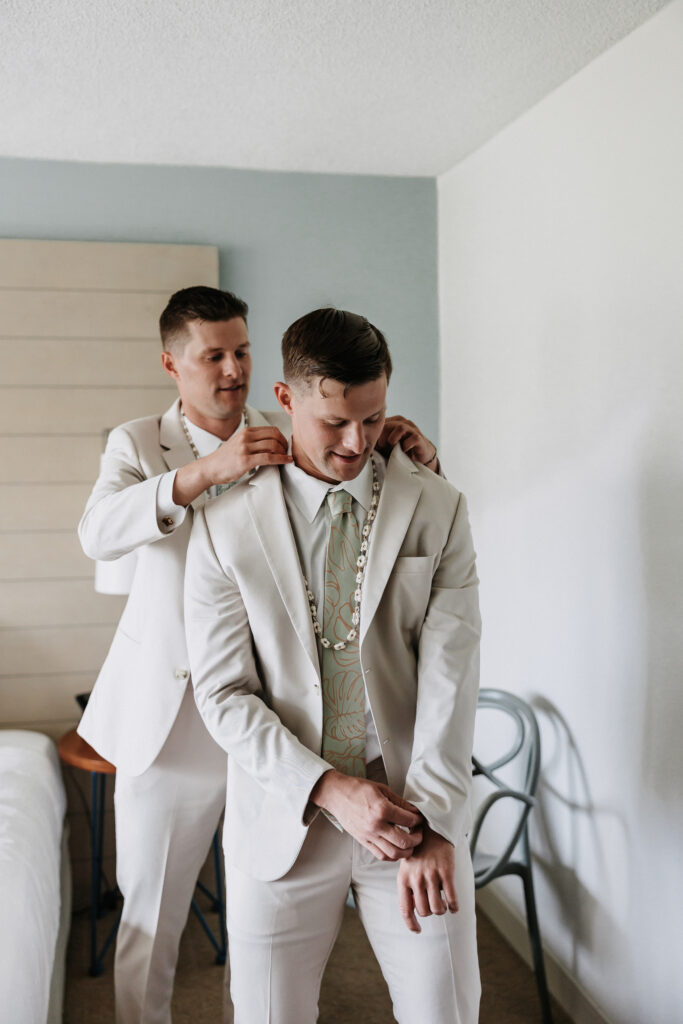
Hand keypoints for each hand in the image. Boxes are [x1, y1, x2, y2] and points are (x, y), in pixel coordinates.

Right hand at [173, 427, 290, 505]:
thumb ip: (252, 441)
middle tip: (287, 452)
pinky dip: (281, 459)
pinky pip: (269, 457)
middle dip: (284, 444)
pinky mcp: (245, 460)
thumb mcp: (239, 443)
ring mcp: (245, 448)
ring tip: (287, 458)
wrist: (210, 468)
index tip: (285, 445)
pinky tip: (287, 461)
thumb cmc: (225, 459)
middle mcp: (246, 437)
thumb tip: (271, 444)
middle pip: (274, 435)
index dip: (282, 437)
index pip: (271, 429)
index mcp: (246, 431)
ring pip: (273, 446)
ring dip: (284, 452)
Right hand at [310, 770, 423, 860]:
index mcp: (382, 809)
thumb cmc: (358, 789)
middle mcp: (376, 825)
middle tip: (418, 833)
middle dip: (417, 839)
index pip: (408, 821)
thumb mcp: (382, 789)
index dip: (418, 820)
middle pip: (404, 841)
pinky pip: (381, 855)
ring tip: (410, 843)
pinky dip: (392, 856)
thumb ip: (400, 802)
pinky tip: (397, 849)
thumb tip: (415, 811)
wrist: (337, 794)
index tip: (419, 818)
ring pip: (394, 853)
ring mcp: (369, 836)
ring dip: (407, 851)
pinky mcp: (363, 841)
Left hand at [377, 416, 437, 469]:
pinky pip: (412, 438)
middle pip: (388, 425)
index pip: (381, 422)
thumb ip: (377, 441)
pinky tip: (403, 451)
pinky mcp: (419, 438)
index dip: (376, 434)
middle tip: (382, 447)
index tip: (374, 444)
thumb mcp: (386, 445)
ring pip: (400, 427)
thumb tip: (364, 443)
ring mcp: (412, 429)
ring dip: (392, 440)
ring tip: (391, 448)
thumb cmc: (400, 450)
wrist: (419, 458)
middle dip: (382, 438)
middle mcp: (404, 423)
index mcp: (394, 421)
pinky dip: (405, 446)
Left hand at [396, 826, 457, 932]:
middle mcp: (416, 878)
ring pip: (437, 908)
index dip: (411, 924)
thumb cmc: (419, 852)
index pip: (405, 909)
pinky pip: (451, 898)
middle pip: (424, 911)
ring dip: (442, 910)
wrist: (431, 829)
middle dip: (430, 912)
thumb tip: (415, 912)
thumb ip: (409, 887)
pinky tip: (454, 906)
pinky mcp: (446, 872)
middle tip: (435, 905)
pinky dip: (454, 906)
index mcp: (403, 878)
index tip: (417, 930)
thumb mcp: (407, 867)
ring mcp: (431, 875)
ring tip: (443, 904)